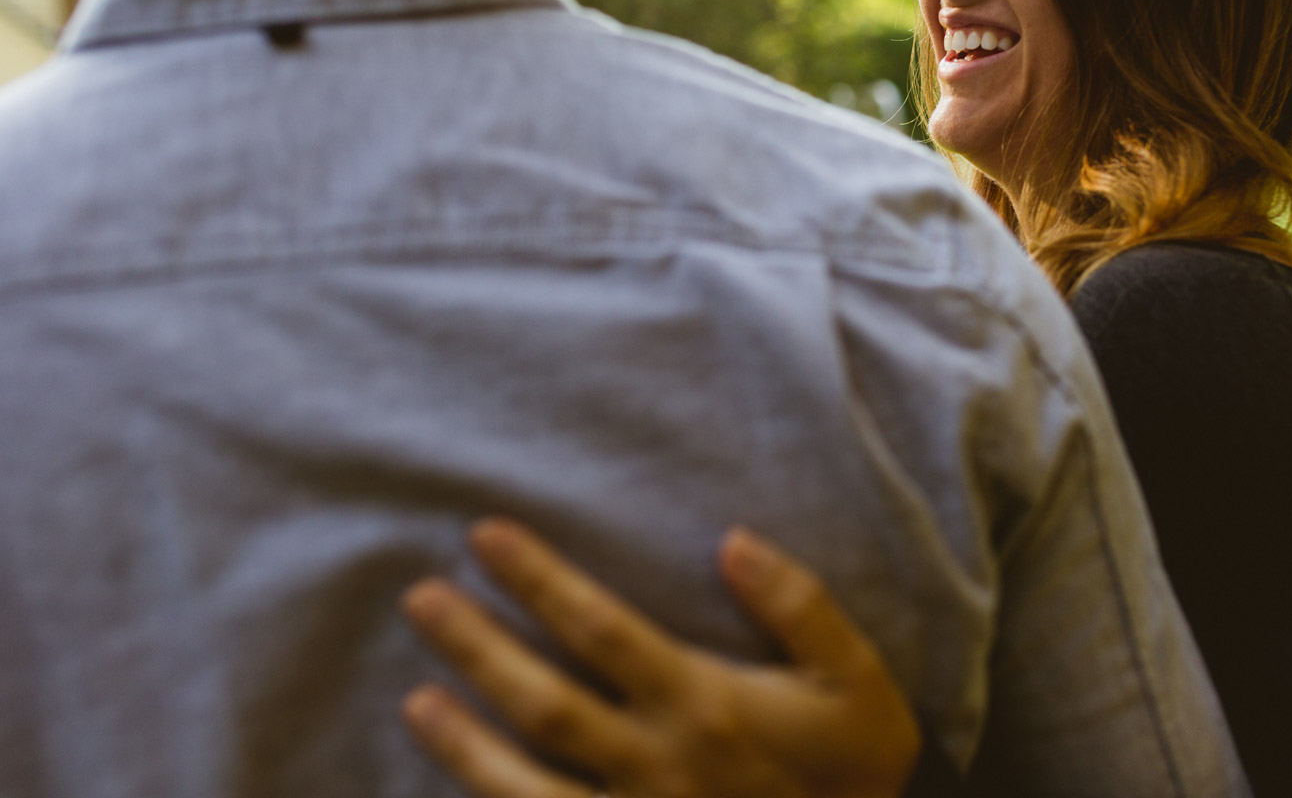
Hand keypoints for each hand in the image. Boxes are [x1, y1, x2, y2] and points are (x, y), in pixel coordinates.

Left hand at [400, 519, 921, 797]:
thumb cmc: (859, 767)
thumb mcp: (856, 679)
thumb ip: (799, 604)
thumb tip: (731, 539)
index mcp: (703, 704)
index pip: (599, 629)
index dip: (537, 579)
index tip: (484, 535)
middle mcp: (656, 763)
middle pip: (543, 701)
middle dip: (476, 647)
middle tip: (420, 599)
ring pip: (525, 786)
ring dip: (465, 744)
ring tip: (416, 700)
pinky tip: (461, 794)